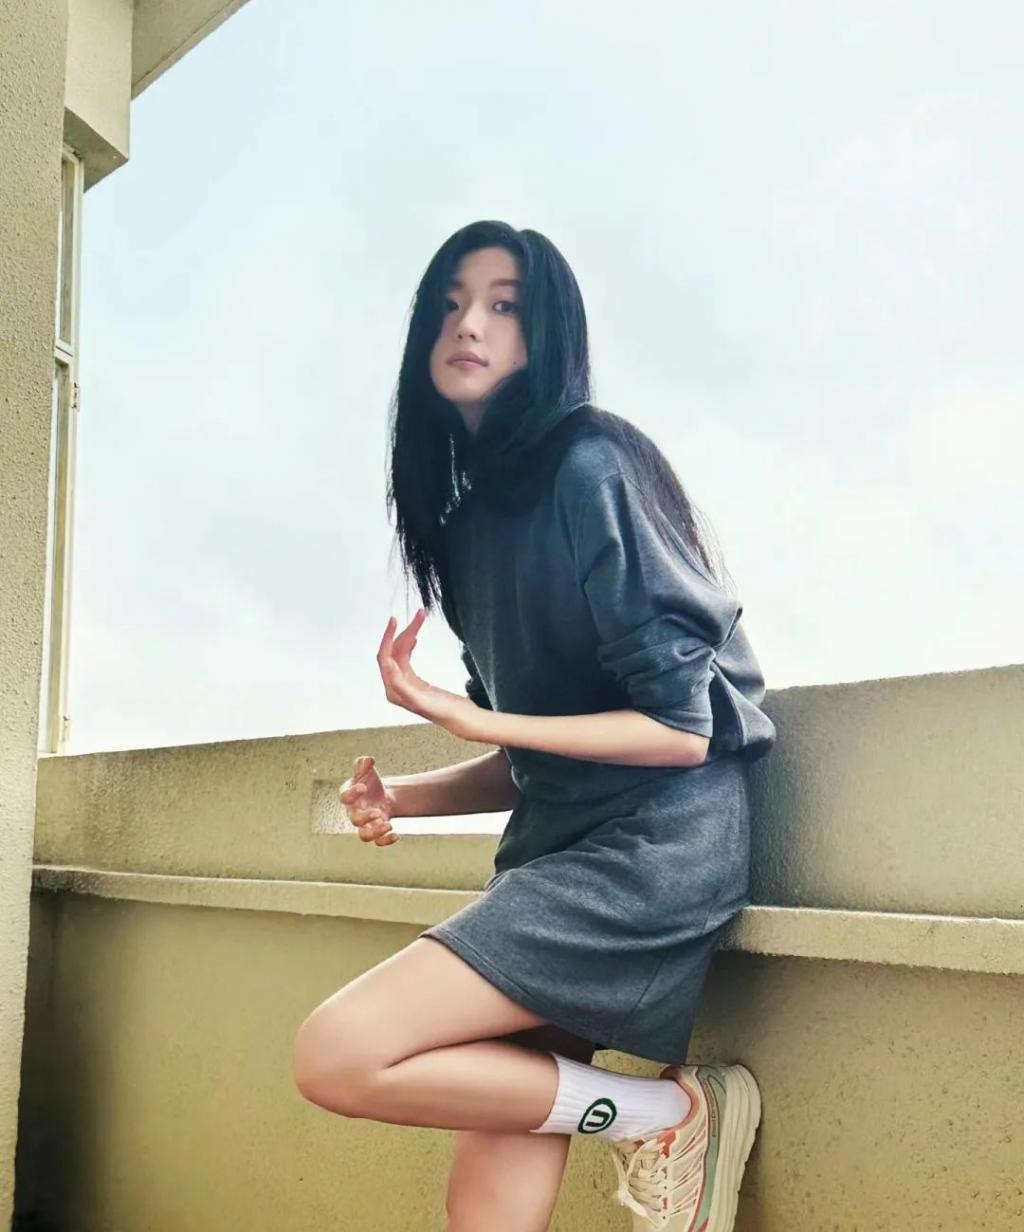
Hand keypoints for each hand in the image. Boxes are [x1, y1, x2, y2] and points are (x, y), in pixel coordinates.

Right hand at [338, 754, 399, 845]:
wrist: (380, 795)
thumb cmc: (368, 782)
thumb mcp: (366, 770)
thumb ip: (363, 764)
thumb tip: (367, 760)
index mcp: (349, 796)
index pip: (344, 797)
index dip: (352, 793)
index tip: (363, 787)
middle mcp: (354, 812)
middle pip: (354, 820)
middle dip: (365, 817)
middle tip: (378, 812)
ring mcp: (365, 824)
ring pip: (364, 836)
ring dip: (375, 832)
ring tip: (388, 825)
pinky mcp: (376, 832)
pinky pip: (378, 842)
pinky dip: (385, 840)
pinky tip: (395, 834)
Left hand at [377, 610, 484, 739]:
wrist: (462, 719)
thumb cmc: (445, 712)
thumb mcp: (422, 701)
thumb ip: (402, 685)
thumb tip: (388, 665)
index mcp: (393, 692)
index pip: (385, 658)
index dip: (388, 638)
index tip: (395, 620)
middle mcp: (395, 688)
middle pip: (393, 652)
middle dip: (404, 633)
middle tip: (419, 615)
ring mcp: (404, 684)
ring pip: (401, 653)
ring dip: (409, 636)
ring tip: (420, 619)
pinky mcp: (414, 682)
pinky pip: (407, 659)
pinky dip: (410, 646)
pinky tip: (415, 638)